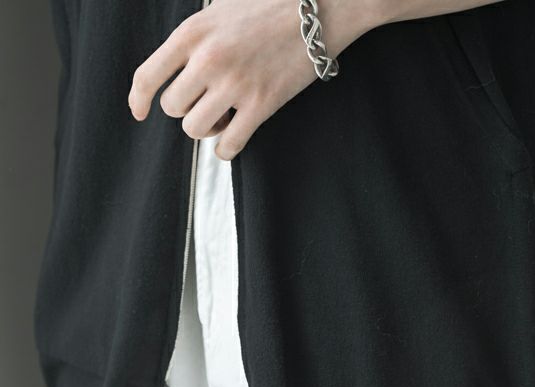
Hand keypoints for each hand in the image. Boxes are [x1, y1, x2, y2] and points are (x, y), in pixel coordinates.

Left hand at [128, 0, 372, 159]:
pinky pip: (228, 146)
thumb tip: (178, 72)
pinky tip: (235, 135)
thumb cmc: (270, 4)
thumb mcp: (220, 8)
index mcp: (192, 32)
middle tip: (208, 100)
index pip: (148, 75)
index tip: (140, 112)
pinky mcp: (261, 104)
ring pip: (196, 130)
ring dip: (207, 128)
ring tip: (225, 114)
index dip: (138, 100)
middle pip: (173, 108)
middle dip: (187, 109)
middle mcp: (208, 59)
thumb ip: (195, 38)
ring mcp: (235, 84)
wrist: (320, 7)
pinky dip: (227, 148)